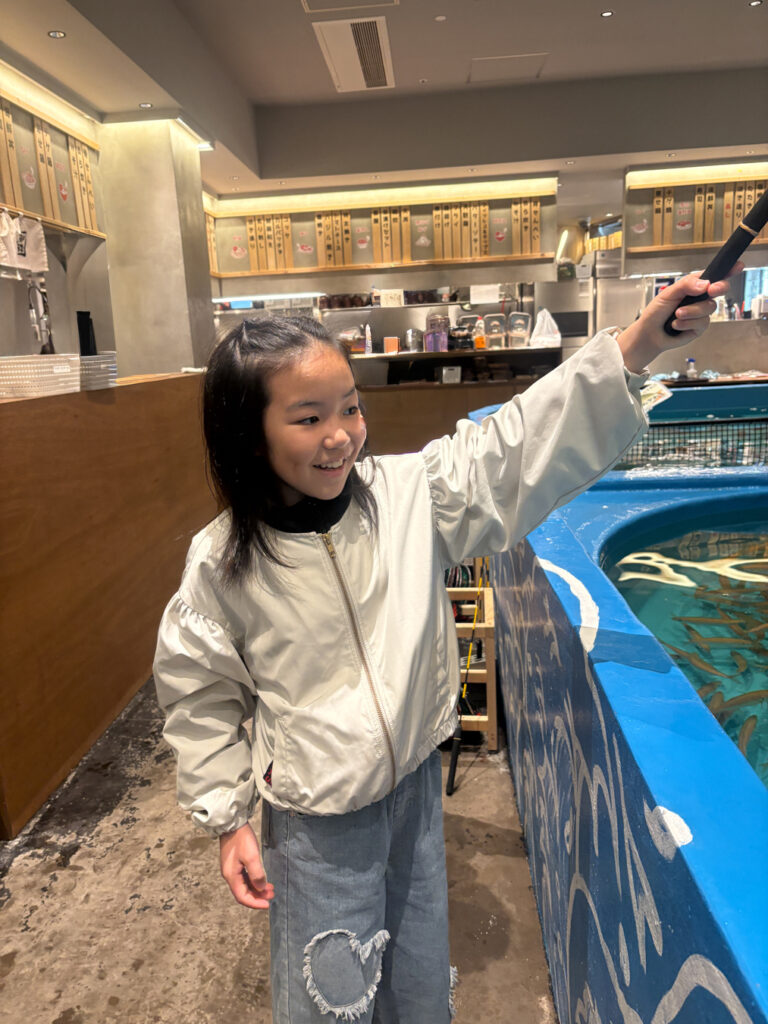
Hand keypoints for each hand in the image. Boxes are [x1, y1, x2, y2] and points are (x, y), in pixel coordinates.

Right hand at [219, 822, 274, 909]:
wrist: (232, 823)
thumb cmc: (241, 839)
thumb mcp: (252, 857)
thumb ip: (257, 874)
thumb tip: (261, 888)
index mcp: (231, 876)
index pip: (242, 897)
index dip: (255, 903)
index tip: (267, 905)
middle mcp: (229, 875)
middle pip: (243, 892)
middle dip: (258, 896)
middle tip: (272, 895)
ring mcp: (231, 868)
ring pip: (244, 885)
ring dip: (257, 888)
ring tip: (270, 888)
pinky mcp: (234, 862)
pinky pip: (244, 877)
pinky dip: (253, 881)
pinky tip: (262, 879)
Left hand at [616, 262, 743, 373]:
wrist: (649, 334)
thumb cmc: (656, 312)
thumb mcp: (668, 293)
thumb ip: (686, 285)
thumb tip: (704, 283)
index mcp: (694, 286)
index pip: (713, 275)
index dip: (728, 270)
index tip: (738, 266)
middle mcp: (700, 298)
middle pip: (720, 289)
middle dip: (718, 288)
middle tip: (710, 290)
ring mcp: (701, 313)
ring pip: (709, 308)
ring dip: (692, 312)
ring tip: (677, 315)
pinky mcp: (700, 327)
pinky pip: (702, 323)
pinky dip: (687, 324)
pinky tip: (676, 325)